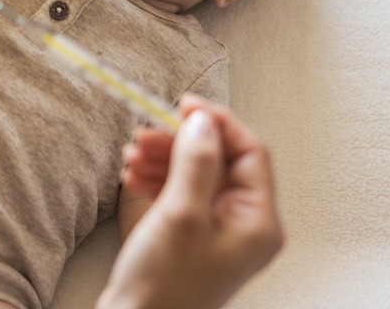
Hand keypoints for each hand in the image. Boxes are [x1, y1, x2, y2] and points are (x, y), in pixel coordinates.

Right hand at [98, 96, 283, 308]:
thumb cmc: (164, 285)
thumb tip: (203, 120)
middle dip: (180, 142)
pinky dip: (157, 178)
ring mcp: (219, 230)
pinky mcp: (193, 235)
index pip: (250, 152)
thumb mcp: (181, 213)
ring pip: (196, 173)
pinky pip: (181, 192)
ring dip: (163, 158)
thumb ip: (197, 161)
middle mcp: (245, 224)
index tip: (183, 105)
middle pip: (220, 160)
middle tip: (145, 133)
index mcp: (258, 222)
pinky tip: (132, 176)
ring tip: (131, 155)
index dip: (217, 122)